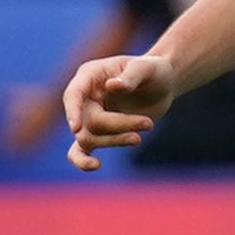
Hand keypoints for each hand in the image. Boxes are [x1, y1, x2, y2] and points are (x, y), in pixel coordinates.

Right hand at [66, 52, 178, 166]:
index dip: (72, 111)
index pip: (73, 94)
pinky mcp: (98, 134)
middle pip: (89, 121)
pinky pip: (80, 151)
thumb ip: (131, 76)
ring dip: (116, 140)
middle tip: (148, 123)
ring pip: (88, 138)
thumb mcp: (146, 68)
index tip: (77, 127)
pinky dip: (82, 161)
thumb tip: (112, 86)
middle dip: (119, 125)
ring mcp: (89, 116)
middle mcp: (84, 97)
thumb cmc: (152, 71)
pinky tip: (95, 166)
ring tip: (141, 135)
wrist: (162, 85)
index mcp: (90, 76)